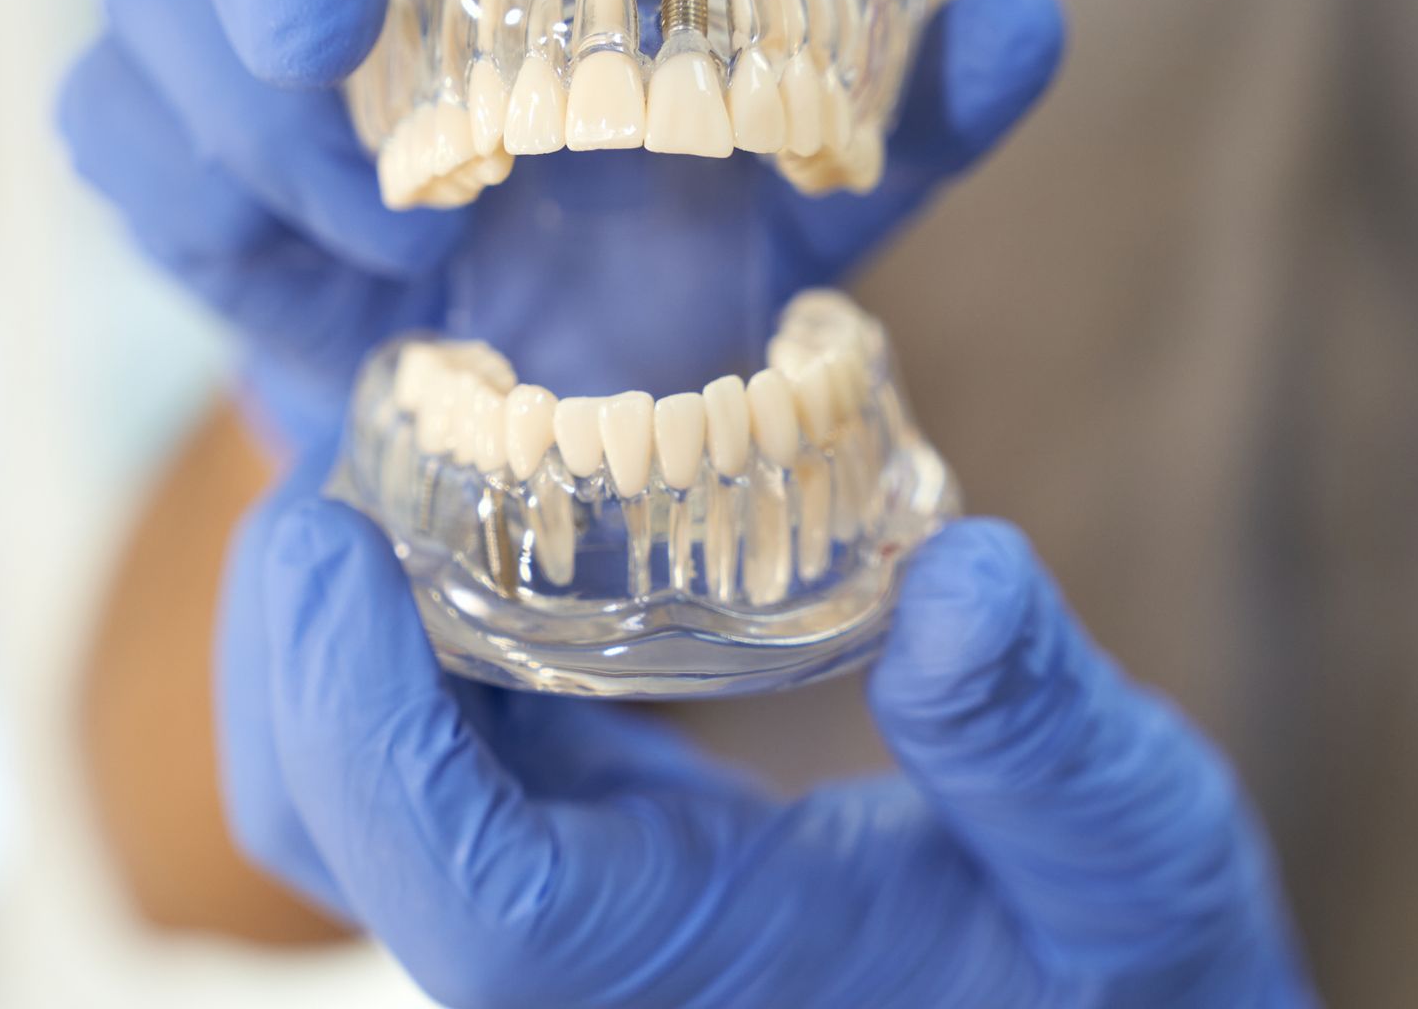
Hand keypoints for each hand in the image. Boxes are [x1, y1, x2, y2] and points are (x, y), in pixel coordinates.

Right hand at [58, 0, 1065, 438]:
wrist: (567, 311)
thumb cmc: (686, 175)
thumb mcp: (808, 137)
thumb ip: (909, 76)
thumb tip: (1017, 18)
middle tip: (343, 87)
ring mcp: (233, 7)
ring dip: (241, 130)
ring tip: (395, 248)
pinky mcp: (173, 136)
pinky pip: (113, 140)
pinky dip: (205, 220)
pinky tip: (334, 292)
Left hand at [219, 448, 1313, 1007]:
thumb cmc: (1112, 985)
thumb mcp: (1127, 866)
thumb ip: (1046, 745)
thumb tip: (966, 578)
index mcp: (674, 980)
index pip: (462, 890)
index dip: (359, 718)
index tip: (322, 531)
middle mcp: (575, 967)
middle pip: (332, 837)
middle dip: (290, 657)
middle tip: (322, 469)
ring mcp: (562, 911)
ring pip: (346, 799)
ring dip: (326, 638)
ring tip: (373, 462)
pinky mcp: (574, 856)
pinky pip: (424, 753)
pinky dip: (400, 637)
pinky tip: (459, 518)